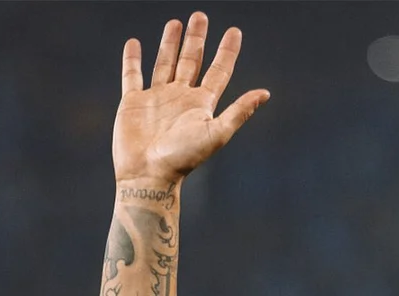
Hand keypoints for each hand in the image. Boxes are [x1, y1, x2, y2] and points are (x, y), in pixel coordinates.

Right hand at [113, 12, 268, 183]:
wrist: (150, 175)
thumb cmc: (185, 158)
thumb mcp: (217, 133)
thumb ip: (240, 111)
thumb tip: (266, 93)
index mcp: (202, 104)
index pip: (219, 71)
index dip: (227, 52)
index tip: (234, 31)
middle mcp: (181, 98)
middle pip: (192, 61)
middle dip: (197, 39)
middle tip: (201, 16)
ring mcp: (157, 98)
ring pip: (165, 63)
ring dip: (170, 44)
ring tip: (176, 23)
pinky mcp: (133, 102)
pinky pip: (132, 75)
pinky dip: (133, 59)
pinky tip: (135, 43)